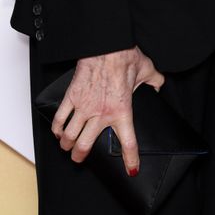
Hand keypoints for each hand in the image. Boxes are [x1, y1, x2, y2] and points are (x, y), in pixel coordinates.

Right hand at [52, 46, 164, 173]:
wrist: (106, 44)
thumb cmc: (125, 56)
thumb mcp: (147, 70)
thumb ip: (154, 81)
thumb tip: (159, 85)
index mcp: (122, 110)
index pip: (128, 143)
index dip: (130, 160)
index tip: (132, 169)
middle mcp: (100, 113)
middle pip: (85, 146)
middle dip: (80, 156)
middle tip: (80, 157)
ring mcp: (83, 106)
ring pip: (69, 136)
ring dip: (66, 144)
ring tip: (67, 146)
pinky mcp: (71, 96)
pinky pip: (59, 118)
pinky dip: (56, 128)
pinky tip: (58, 131)